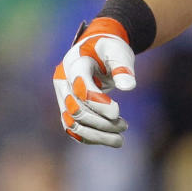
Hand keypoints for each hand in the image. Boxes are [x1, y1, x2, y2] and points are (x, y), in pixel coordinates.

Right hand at [52, 18, 135, 147]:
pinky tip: (109, 140)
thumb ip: (123, 67)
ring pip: (72, 122)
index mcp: (74, 62)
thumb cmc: (110, 49)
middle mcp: (63, 81)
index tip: (117, 111)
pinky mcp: (66, 107)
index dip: (97, 101)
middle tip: (125, 126)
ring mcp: (62, 96)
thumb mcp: (119, 52)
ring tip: (120, 140)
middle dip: (100, 121)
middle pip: (75, 108)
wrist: (97, 50)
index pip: (80, 86)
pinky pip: (73, 127)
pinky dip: (89, 137)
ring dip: (95, 134)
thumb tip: (129, 87)